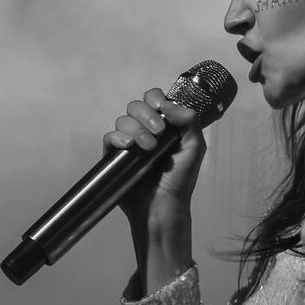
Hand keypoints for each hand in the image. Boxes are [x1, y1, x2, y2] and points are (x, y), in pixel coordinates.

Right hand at [102, 88, 205, 228]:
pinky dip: (119, 137)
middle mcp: (145, 131)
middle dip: (146, 115)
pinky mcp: (114, 156)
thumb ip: (189, 120)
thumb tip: (167, 103)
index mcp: (164, 126)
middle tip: (158, 133)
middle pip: (135, 106)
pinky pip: (109, 136)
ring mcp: (129, 143)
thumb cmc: (181, 180)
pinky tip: (129, 146)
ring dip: (137, 130)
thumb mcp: (195, 146)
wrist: (164, 205)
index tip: (162, 112)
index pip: (153, 99)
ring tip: (148, 148)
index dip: (155, 100)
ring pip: (123, 120)